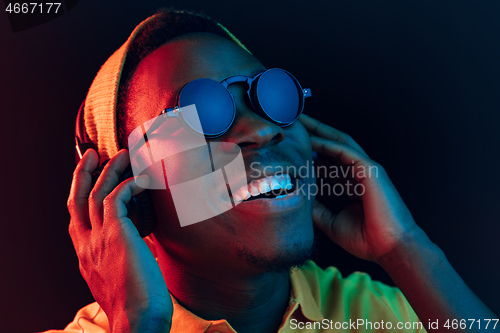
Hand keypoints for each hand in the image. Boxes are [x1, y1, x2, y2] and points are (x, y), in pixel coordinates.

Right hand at [67, 149, 171, 332]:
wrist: (137, 322)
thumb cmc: (136, 304)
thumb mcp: (120, 275)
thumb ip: (121, 256)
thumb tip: (137, 242)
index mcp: (86, 254)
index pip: (76, 216)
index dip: (80, 193)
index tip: (89, 176)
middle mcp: (86, 244)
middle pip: (77, 198)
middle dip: (83, 173)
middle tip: (92, 153)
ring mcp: (98, 239)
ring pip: (96, 193)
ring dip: (109, 170)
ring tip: (123, 155)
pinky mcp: (116, 235)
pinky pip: (117, 198)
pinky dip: (128, 184)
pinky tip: (142, 179)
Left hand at [299, 114, 422, 262]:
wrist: (390, 249)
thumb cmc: (366, 239)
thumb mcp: (331, 222)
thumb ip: (316, 209)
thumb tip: (298, 198)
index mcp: (351, 185)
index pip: (327, 163)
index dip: (309, 154)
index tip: (289, 149)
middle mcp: (358, 173)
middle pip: (332, 147)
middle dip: (312, 134)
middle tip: (291, 124)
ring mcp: (366, 170)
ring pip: (338, 143)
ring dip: (319, 131)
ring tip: (299, 122)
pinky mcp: (371, 170)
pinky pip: (345, 152)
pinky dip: (328, 144)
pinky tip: (312, 139)